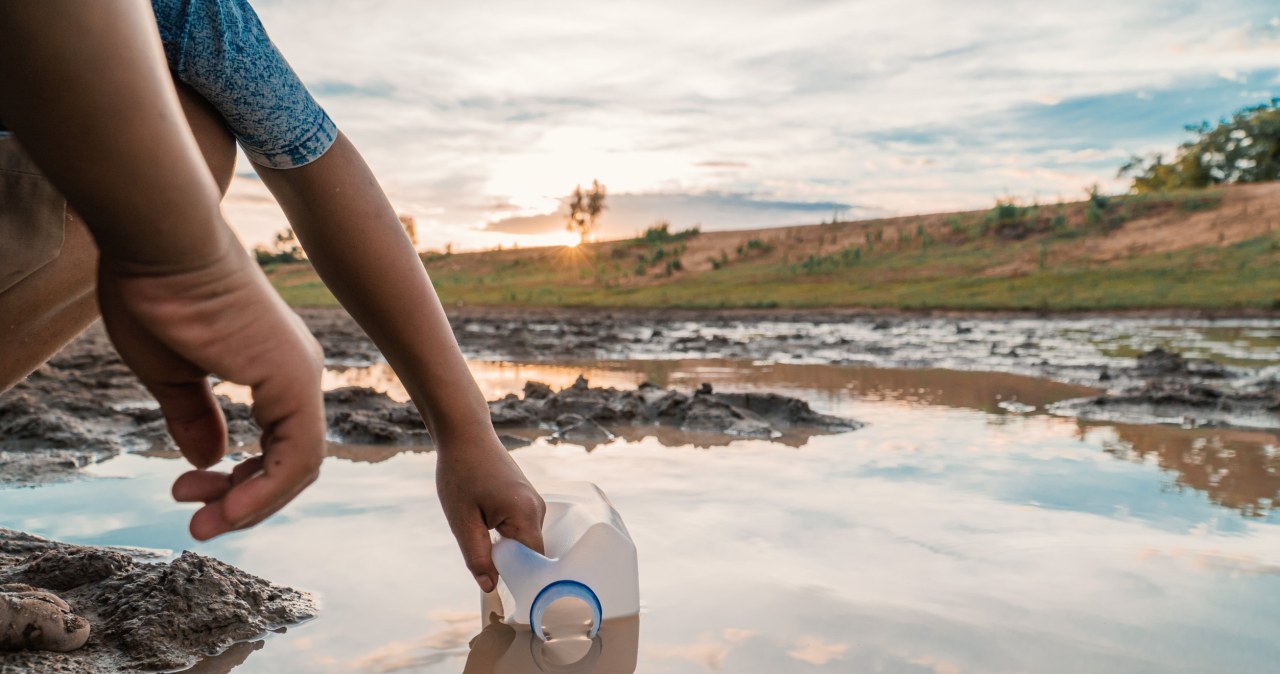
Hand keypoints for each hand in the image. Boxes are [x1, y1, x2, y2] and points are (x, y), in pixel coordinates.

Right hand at [97, 242, 325, 539]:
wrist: (160, 244)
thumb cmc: (157, 294)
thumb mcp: (173, 373)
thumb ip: (195, 416)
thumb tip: (208, 459)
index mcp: (273, 368)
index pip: (276, 445)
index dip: (238, 483)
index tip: (186, 495)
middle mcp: (297, 373)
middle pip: (290, 461)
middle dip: (243, 500)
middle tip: (194, 521)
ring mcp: (300, 376)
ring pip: (299, 467)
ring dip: (251, 505)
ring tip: (202, 524)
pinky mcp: (293, 379)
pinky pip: (296, 457)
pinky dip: (264, 492)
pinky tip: (225, 510)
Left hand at [436, 438, 545, 591]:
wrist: (465, 434)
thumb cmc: (461, 472)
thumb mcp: (462, 520)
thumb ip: (477, 556)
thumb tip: (490, 587)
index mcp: (526, 514)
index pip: (533, 562)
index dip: (517, 577)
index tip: (496, 583)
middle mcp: (538, 509)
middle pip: (530, 552)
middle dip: (507, 560)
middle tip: (478, 552)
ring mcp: (534, 502)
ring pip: (524, 540)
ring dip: (503, 545)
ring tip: (477, 527)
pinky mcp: (527, 498)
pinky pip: (521, 527)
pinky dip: (504, 533)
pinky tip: (483, 519)